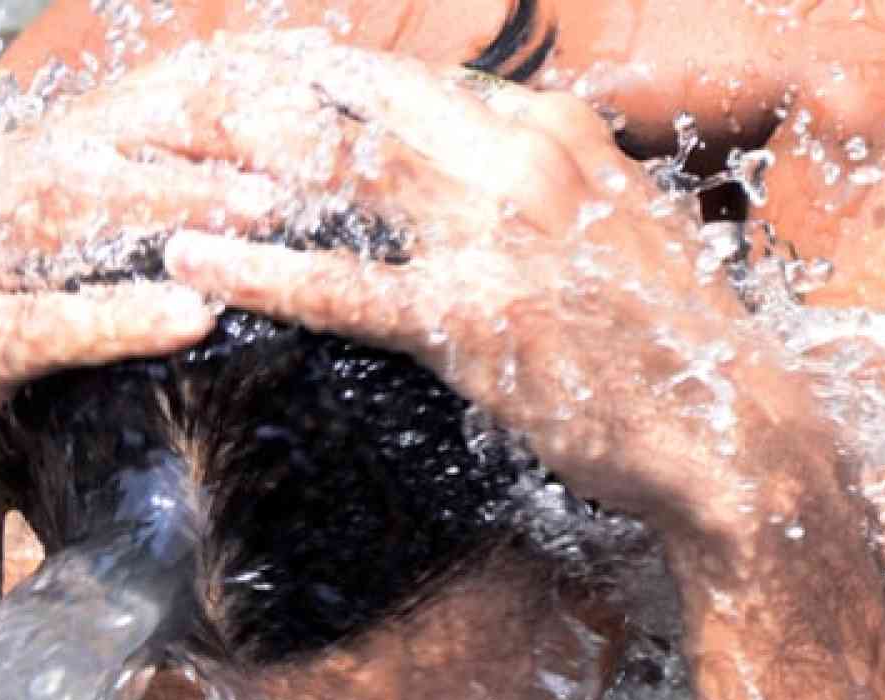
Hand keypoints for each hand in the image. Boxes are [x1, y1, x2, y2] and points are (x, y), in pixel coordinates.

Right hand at [0, 86, 288, 543]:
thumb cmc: (16, 374)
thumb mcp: (67, 290)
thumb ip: (131, 247)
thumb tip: (265, 218)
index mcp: (4, 181)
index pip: (104, 122)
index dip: (195, 114)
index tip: (291, 122)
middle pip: (88, 152)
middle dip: (193, 151)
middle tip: (294, 166)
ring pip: (58, 215)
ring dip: (168, 209)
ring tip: (262, 220)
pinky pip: (37, 327)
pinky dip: (117, 318)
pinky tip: (191, 317)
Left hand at [86, 32, 784, 529]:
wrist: (732, 432)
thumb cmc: (675, 348)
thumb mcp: (617, 233)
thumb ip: (547, 189)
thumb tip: (491, 170)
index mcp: (556, 131)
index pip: (412, 81)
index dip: (324, 83)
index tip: (260, 88)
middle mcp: (521, 161)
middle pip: (356, 104)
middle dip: (257, 100)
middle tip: (178, 107)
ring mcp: (494, 237)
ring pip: (333, 173)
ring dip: (233, 164)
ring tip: (151, 161)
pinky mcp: (471, 319)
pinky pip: (340, 284)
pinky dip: (254, 269)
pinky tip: (190, 263)